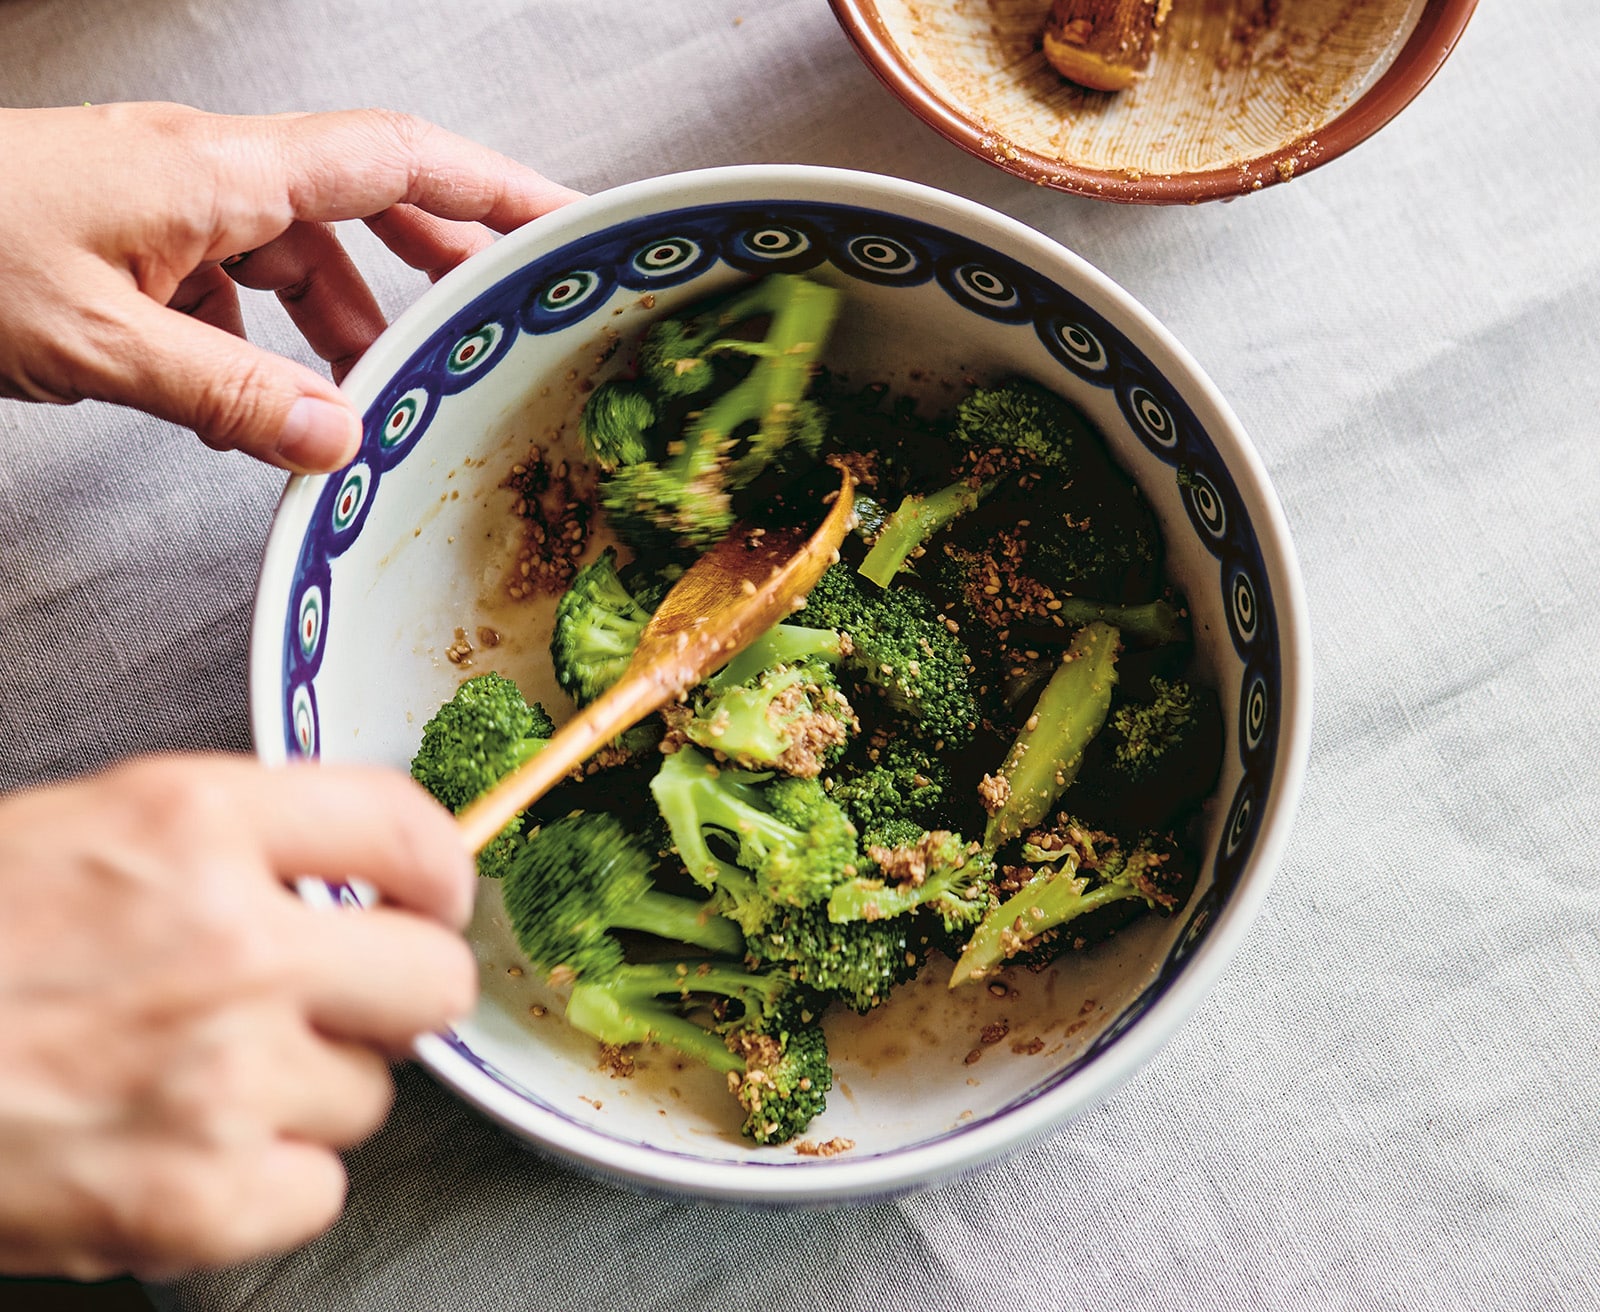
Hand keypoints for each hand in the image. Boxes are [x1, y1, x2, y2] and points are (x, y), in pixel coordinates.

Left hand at [0, 102, 580, 471]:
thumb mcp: (93, 341)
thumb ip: (226, 396)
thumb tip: (338, 443)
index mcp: (217, 173)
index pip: (396, 161)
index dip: (494, 188)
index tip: (564, 222)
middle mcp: (205, 173)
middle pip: (364, 199)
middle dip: (440, 260)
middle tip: (497, 320)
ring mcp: (167, 202)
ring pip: (297, 251)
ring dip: (347, 322)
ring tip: (376, 397)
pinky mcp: (132, 239)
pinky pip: (234, 283)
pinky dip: (267, 342)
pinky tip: (261, 401)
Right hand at [0, 755, 477, 1278]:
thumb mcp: (86, 834)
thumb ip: (234, 843)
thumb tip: (365, 880)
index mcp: (194, 824)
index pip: (406, 830)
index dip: (441, 870)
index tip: (434, 898)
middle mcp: (230, 944)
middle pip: (432, 980)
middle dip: (392, 995)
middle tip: (329, 1004)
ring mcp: (218, 1079)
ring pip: (369, 1095)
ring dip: (305, 1092)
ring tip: (194, 1080)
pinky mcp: (194, 1205)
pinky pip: (318, 1191)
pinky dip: (264, 1184)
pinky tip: (181, 1153)